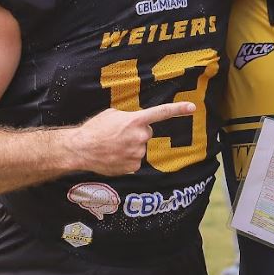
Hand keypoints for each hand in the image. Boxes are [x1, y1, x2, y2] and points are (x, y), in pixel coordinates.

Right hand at [69, 102, 196, 175]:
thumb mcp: (112, 114)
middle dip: (137, 133)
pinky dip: (126, 159)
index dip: (178, 110)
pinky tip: (114, 156)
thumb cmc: (94, 129)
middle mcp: (140, 137)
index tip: (192, 108)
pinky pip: (135, 161)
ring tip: (113, 146)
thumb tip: (135, 123)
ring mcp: (137, 153)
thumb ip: (129, 117)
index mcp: (135, 120)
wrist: (80, 149)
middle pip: (147, 133)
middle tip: (119, 135)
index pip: (161, 113)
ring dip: (131, 147)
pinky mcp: (133, 166)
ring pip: (140, 148)